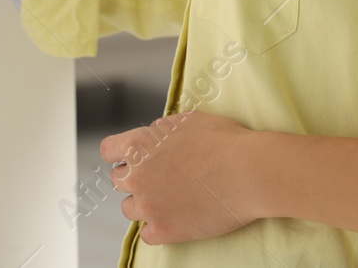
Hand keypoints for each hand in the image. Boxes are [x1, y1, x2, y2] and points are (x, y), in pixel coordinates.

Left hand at [100, 110, 262, 244]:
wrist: (249, 172)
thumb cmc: (224, 142)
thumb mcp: (186, 121)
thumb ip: (160, 130)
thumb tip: (153, 136)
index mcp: (138, 145)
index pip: (108, 150)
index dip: (119, 154)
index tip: (127, 158)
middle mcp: (136, 176)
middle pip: (118, 180)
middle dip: (135, 178)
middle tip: (157, 178)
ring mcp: (149, 205)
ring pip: (129, 208)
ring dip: (143, 203)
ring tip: (167, 199)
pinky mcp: (164, 230)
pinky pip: (146, 234)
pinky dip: (157, 227)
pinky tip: (172, 218)